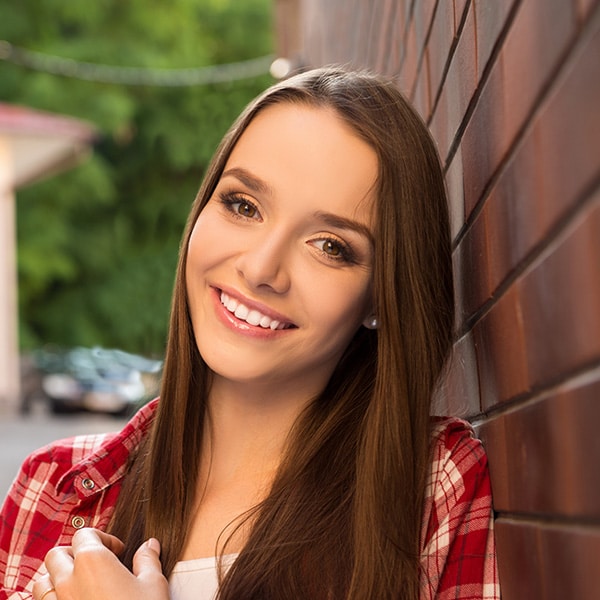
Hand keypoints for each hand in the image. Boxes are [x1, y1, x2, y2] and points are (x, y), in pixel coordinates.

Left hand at [32, 528, 169, 599]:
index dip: (103, 538)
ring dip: (57, 578)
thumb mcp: (153, 584)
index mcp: (92, 561)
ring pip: (42, 582)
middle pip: (57, 555)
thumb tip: (150, 545)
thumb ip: (148, 560)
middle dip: (75, 554)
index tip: (118, 551)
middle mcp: (68, 581)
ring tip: (79, 585)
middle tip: (97, 565)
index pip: (85, 534)